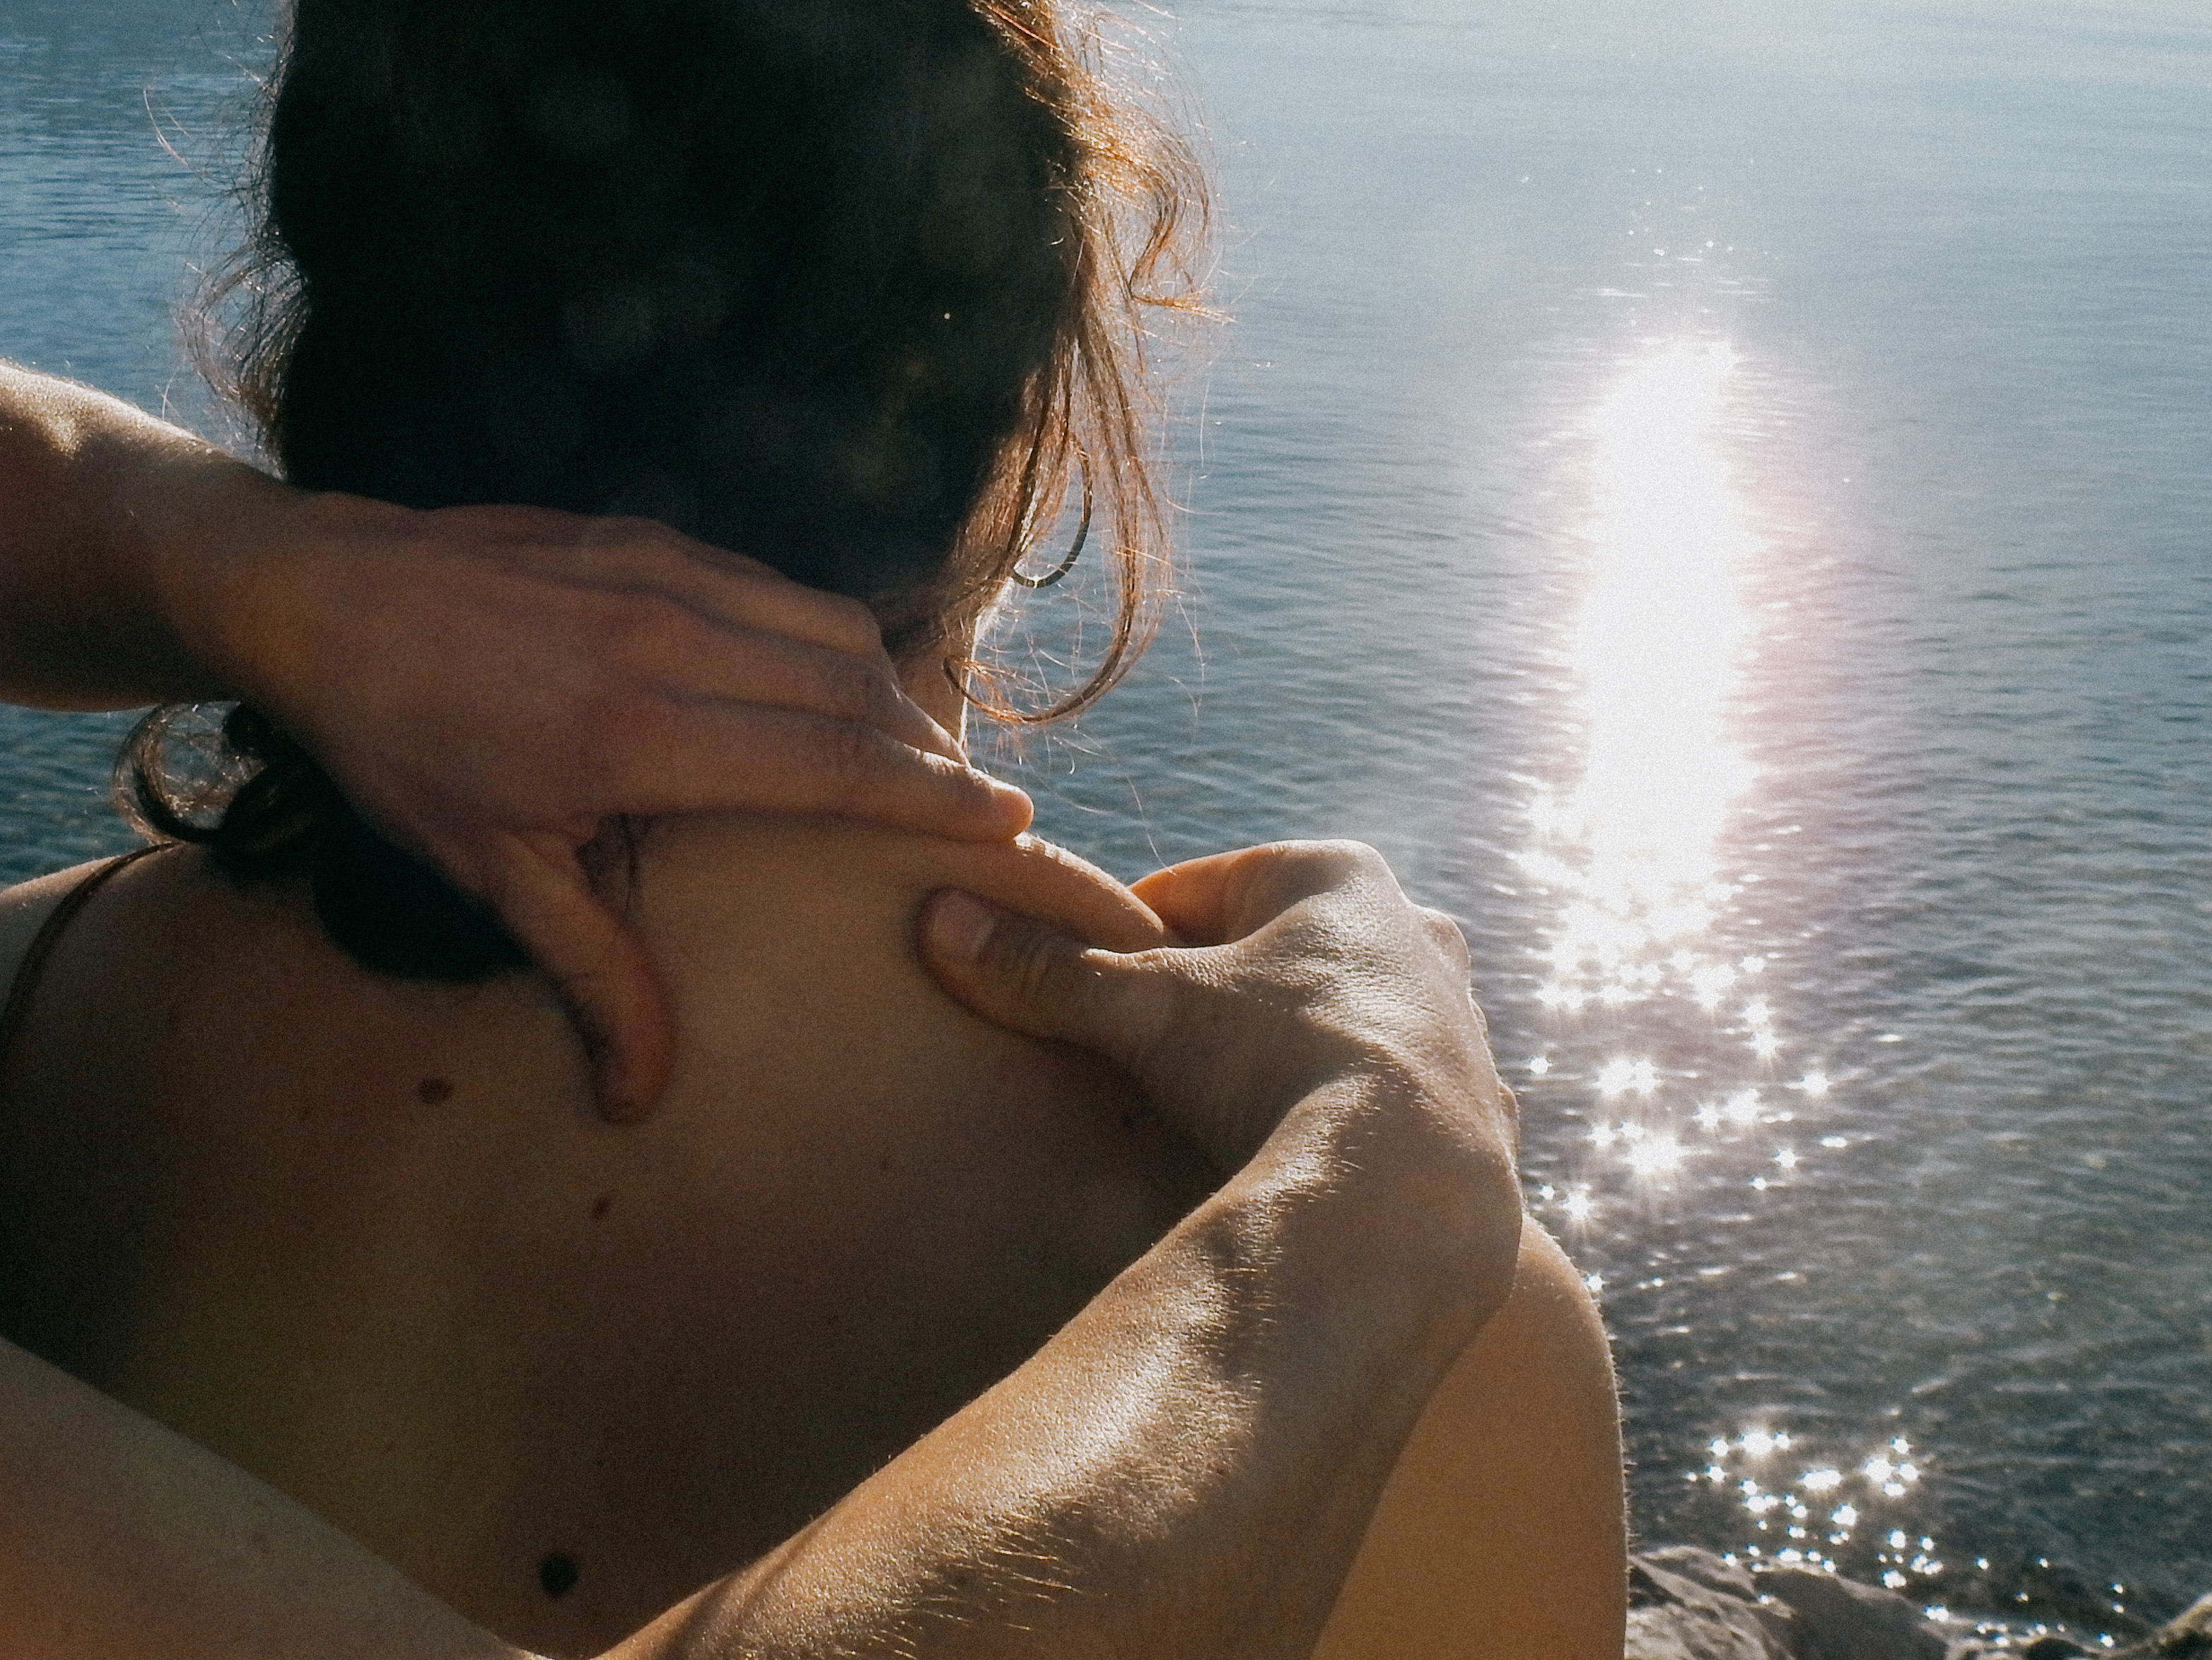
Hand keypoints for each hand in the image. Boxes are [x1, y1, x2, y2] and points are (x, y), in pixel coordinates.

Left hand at [174, 486, 1031, 1120]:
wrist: (320, 599)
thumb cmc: (404, 747)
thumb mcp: (490, 874)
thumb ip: (592, 973)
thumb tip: (639, 1098)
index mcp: (642, 735)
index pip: (834, 761)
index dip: (933, 794)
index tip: (1008, 820)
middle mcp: (673, 641)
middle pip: (856, 689)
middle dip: (930, 748)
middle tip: (972, 800)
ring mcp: (666, 572)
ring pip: (830, 625)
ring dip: (887, 688)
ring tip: (911, 748)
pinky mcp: (651, 535)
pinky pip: (777, 585)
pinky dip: (825, 636)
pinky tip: (824, 680)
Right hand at [918, 840, 1516, 1176]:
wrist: (1408, 1190)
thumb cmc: (1275, 1063)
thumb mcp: (1143, 1010)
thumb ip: (1046, 968)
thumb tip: (941, 919)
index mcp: (1335, 875)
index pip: (1198, 889)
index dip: (1128, 938)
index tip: (1086, 992)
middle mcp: (1415, 931)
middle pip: (1274, 954)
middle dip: (1212, 998)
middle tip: (1146, 1061)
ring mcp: (1461, 1022)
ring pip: (1341, 1023)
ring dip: (1284, 1057)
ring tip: (1222, 1121)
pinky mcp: (1487, 1108)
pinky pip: (1393, 1101)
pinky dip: (1346, 1120)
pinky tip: (1305, 1162)